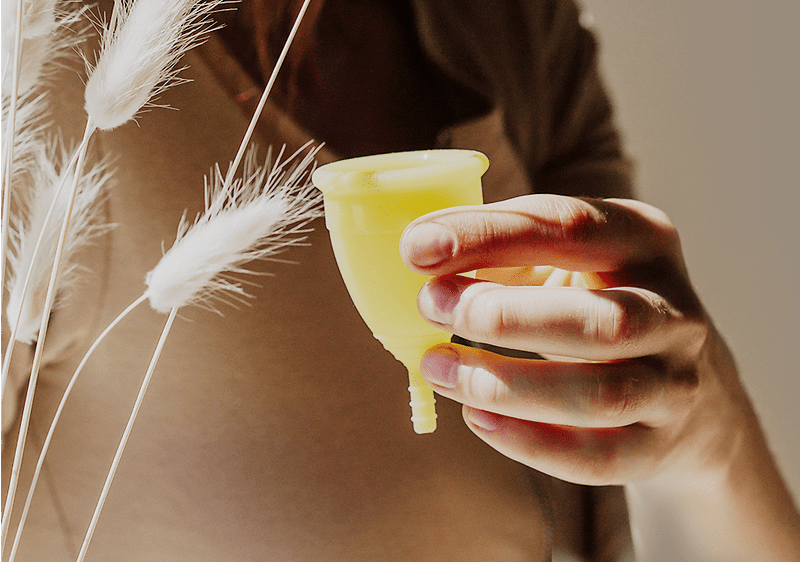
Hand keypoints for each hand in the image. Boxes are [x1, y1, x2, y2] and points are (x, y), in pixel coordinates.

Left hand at [400, 194, 747, 485]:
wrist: (681, 384)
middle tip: (430, 306)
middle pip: (599, 319)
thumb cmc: (594, 302)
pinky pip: (595, 458)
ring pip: (597, 394)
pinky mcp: (658, 447)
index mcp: (645, 239)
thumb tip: (421, 252)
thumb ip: (504, 250)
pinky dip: (526, 441)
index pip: (569, 226)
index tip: (417, 247)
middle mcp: (674, 311)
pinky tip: (475, 416)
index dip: (487, 235)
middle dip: (501, 316)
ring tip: (435, 365)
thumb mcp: (566, 258)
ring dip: (502, 384)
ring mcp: (675, 384)